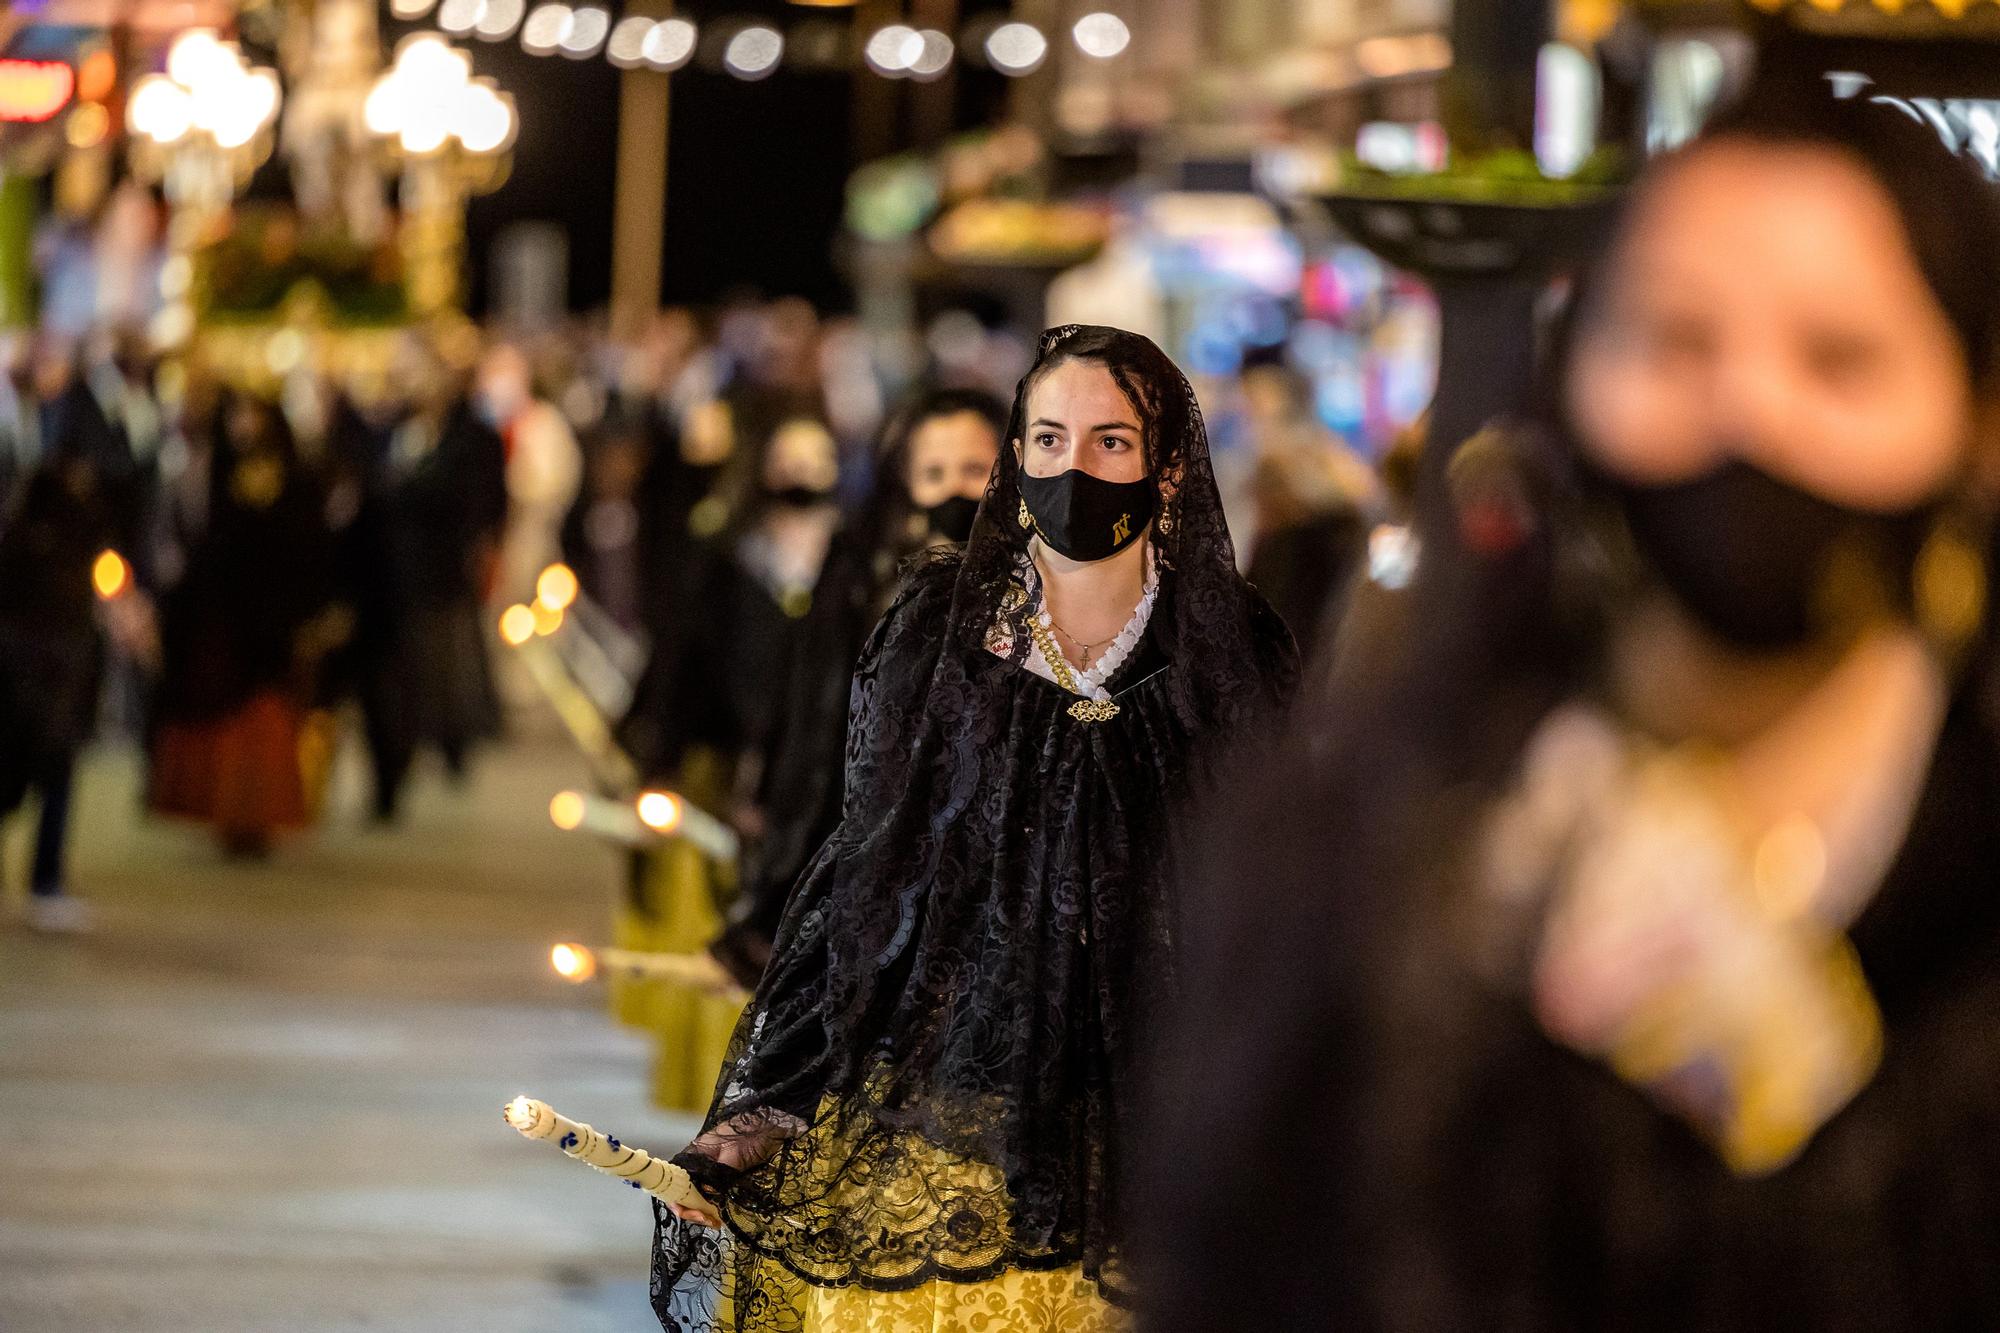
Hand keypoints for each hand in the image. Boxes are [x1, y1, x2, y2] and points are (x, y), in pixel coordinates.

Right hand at [665, 1111, 794, 1227]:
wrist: (770, 1126)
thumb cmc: (751, 1134)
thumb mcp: (733, 1156)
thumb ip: (718, 1174)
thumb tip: (707, 1194)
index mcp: (694, 1155)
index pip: (675, 1182)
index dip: (679, 1201)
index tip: (694, 1212)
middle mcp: (698, 1165)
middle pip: (685, 1194)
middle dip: (693, 1211)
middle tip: (709, 1221)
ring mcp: (711, 1173)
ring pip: (699, 1198)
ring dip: (704, 1213)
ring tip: (716, 1222)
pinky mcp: (725, 1178)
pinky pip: (713, 1197)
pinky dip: (714, 1209)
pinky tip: (720, 1217)